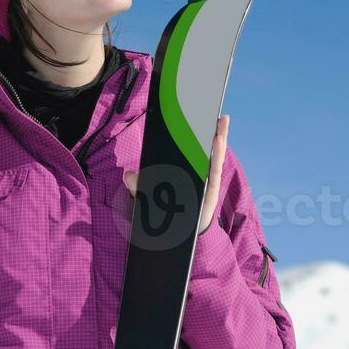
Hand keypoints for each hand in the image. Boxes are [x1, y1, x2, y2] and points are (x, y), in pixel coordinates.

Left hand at [123, 114, 229, 234]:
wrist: (180, 239)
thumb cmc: (168, 217)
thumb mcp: (148, 200)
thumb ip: (139, 187)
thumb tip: (127, 175)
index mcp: (184, 173)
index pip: (188, 149)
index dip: (192, 133)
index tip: (193, 114)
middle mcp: (196, 174)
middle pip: (203, 147)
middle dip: (209, 129)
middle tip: (212, 109)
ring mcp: (205, 181)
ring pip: (213, 155)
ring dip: (218, 136)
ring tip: (221, 120)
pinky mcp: (210, 189)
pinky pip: (214, 169)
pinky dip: (217, 154)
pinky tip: (218, 139)